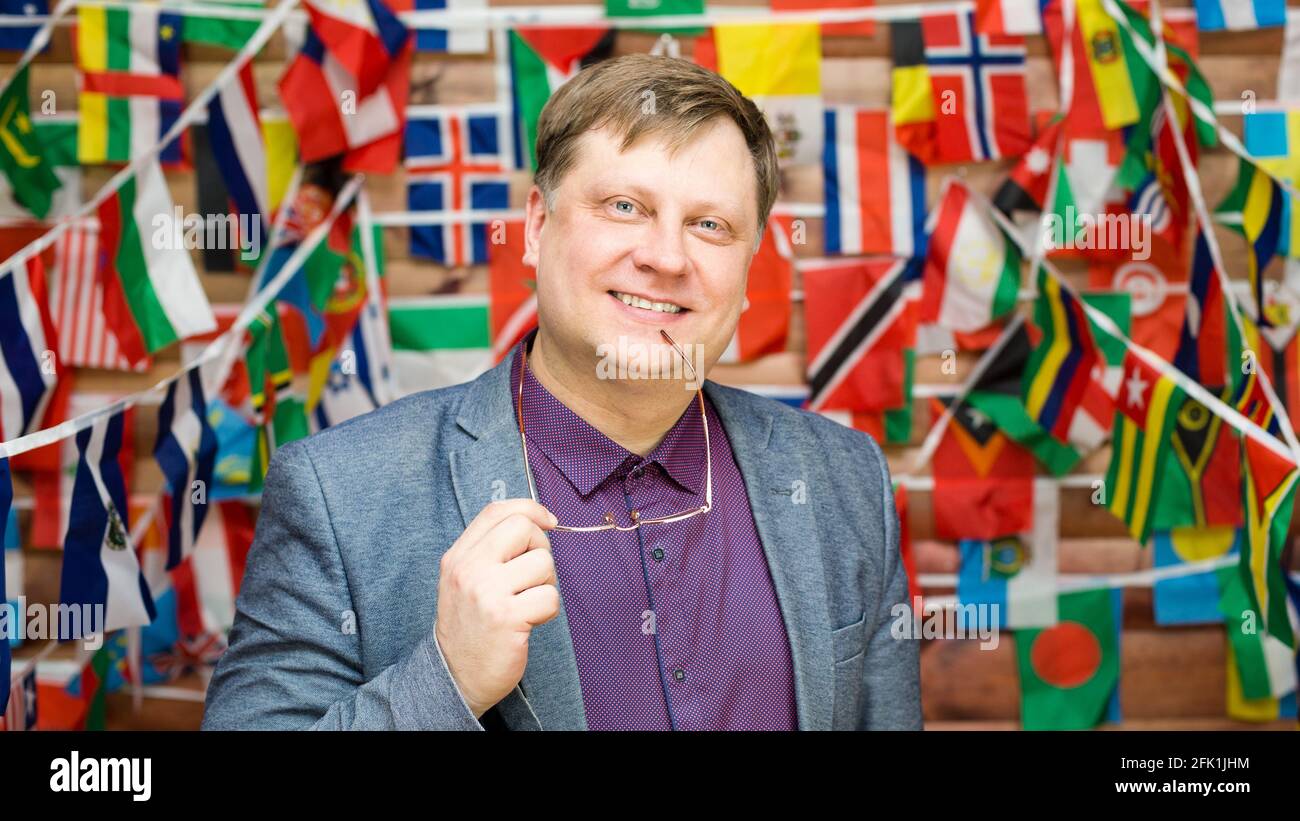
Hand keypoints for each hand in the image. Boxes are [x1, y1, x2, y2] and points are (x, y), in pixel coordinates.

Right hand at [433, 499, 560, 717]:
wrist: (455, 676)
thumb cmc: (470, 625)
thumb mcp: (465, 579)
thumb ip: (490, 549)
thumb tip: (538, 520)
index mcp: (458, 556)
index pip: (497, 511)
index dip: (530, 509)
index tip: (548, 522)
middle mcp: (469, 570)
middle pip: (524, 528)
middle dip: (540, 548)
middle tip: (532, 576)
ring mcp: (487, 593)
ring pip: (544, 563)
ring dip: (545, 584)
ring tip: (526, 602)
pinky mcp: (508, 618)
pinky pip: (550, 597)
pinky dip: (547, 610)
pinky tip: (529, 621)